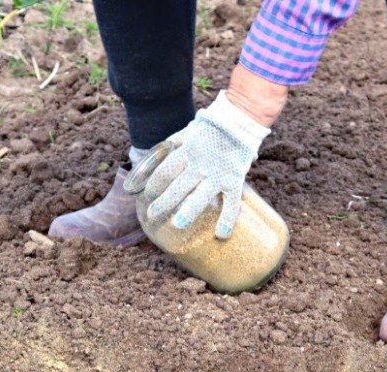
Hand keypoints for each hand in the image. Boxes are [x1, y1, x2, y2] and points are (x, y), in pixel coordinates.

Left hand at [144, 91, 271, 238]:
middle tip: (152, 215)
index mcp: (186, 151)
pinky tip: (221, 235)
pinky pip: (232, 203)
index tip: (146, 195)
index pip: (164, 171)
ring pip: (201, 197)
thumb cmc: (210, 128)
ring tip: (178, 225)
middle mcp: (200, 165)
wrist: (240, 121)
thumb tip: (152, 159)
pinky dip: (227, 220)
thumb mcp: (187, 133)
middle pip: (178, 187)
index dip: (153, 185)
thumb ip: (172, 146)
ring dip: (189, 212)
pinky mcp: (235, 181)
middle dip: (163, 202)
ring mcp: (218, 174)